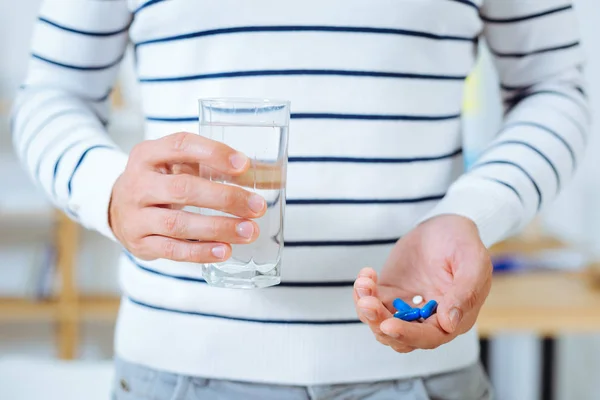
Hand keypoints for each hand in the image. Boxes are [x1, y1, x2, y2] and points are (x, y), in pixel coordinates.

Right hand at [109, 132, 265, 262]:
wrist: (116, 209)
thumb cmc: (159, 182)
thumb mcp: (175, 165)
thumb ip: (211, 166)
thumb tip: (264, 175)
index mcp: (148, 154)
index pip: (181, 146)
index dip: (214, 154)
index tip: (244, 165)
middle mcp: (138, 183)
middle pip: (183, 188)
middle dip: (225, 197)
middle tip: (257, 206)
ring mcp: (135, 216)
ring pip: (178, 223)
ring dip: (218, 228)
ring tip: (249, 231)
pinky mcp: (140, 243)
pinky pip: (173, 250)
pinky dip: (201, 252)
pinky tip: (225, 251)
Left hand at [353, 215, 492, 352]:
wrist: (443, 224)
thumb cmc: (463, 241)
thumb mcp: (473, 262)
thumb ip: (465, 293)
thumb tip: (449, 324)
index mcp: (455, 318)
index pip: (429, 337)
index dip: (408, 335)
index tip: (388, 325)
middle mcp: (430, 319)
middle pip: (400, 337)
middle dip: (380, 322)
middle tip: (367, 302)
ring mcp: (408, 307)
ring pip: (382, 323)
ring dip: (368, 309)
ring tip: (363, 283)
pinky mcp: (392, 294)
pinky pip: (373, 303)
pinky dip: (363, 294)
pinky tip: (365, 275)